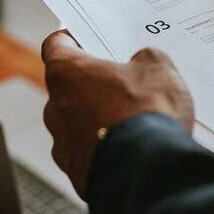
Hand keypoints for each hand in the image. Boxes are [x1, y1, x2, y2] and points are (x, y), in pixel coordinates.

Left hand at [42, 31, 193, 197]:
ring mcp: (63, 146)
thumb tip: (142, 63)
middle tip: (122, 83)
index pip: (55, 46)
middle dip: (92, 84)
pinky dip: (105, 151)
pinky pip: (89, 155)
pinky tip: (131, 149)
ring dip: (97, 120)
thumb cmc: (148, 114)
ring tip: (132, 121)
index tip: (81, 38)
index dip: (70, 39)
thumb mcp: (158, 69)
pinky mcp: (77, 176)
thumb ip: (144, 58)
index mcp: (66, 74)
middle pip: (67, 88)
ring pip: (77, 124)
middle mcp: (55, 109)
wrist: (151, 173)